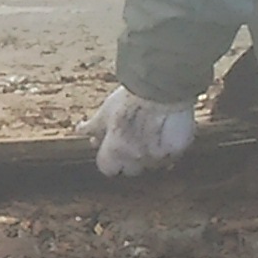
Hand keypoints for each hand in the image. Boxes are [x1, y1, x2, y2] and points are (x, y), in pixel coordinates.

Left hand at [80, 84, 196, 177]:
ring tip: (152, 134)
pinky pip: (170, 157)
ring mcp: (158, 157)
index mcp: (115, 150)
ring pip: (151, 165)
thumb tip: (80, 130)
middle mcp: (136, 159)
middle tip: (133, 140)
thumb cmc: (131, 98)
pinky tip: (166, 134)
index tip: (112, 149)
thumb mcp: (105, 111)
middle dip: (129, 159)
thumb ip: (93, 126)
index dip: (109, 159)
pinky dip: (167, 150)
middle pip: (130, 170)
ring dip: (149, 156)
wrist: (162, 86)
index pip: (107, 169)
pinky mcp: (177, 151)